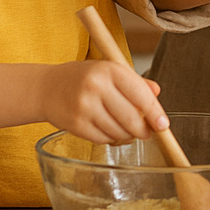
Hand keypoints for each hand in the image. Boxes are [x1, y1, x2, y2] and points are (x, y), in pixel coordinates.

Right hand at [39, 60, 168, 144]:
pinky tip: (110, 132)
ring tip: (128, 131)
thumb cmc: (83, 78)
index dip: (155, 112)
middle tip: (147, 132)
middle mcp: (96, 86)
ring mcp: (84, 106)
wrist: (46, 87)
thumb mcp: (109, 70)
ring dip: (128, 136)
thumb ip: (135, 82)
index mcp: (109, 70)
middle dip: (144, 130)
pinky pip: (103, 139)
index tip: (163, 125)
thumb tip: (157, 93)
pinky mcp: (75, 124)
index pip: (140, 94)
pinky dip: (111, 139)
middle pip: (131, 118)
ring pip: (118, 131)